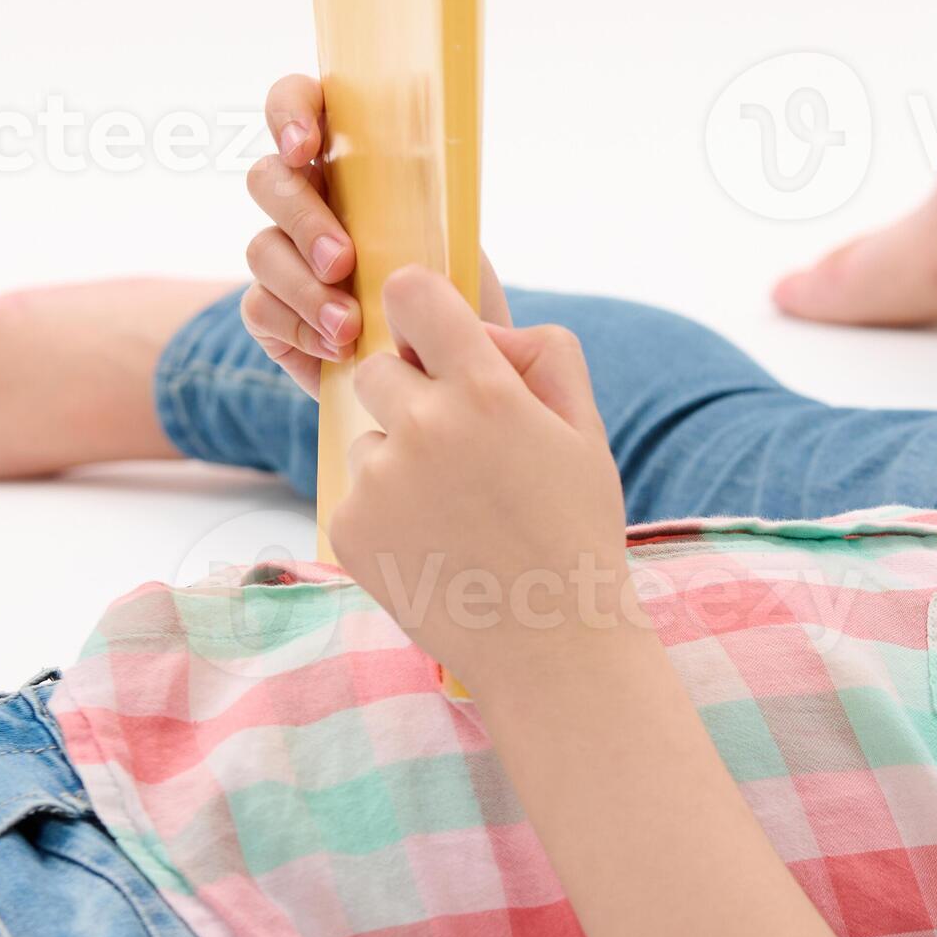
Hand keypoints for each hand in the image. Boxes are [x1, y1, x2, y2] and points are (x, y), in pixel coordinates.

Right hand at [243, 73, 511, 394]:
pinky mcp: (270, 311)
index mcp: (346, 161)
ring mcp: (281, 256)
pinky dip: (301, 328)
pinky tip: (340, 348)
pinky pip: (259, 308)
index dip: (289, 112)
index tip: (306, 147)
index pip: (297, 104)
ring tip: (350, 325)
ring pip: (261, 249)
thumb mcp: (453, 234)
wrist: (451, 367)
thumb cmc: (453, 290)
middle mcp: (305, 201)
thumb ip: (424, 194)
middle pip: (266, 179)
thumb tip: (414, 158)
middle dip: (303, 219)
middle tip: (344, 262)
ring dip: (305, 288)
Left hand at [330, 266, 638, 699]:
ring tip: (456, 513)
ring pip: (370, 436)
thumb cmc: (574, 531)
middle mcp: (422, 425)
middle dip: (410, 392)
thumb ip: (543, 352)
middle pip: (379, 367)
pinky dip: (387, 512)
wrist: (550, 644)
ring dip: (400, 459)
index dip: (419, 308)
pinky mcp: (349, 528)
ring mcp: (378, 479)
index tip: (430, 334)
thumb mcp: (587, 430)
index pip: (412, 292)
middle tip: (458, 448)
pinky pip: (357, 492)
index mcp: (484, 390)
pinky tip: (434, 546)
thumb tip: (480, 332)